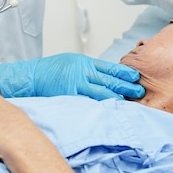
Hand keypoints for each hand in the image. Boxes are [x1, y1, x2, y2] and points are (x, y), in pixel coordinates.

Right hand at [0, 53, 144, 99]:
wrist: (32, 77)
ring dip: (117, 96)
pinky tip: (111, 109)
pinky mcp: (71, 95)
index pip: (109, 67)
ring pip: (102, 91)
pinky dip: (101, 105)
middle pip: (110, 79)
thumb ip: (88, 70)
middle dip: (126, 85)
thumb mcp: (72, 63)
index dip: (124, 72)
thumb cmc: (50, 71)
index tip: (135, 76)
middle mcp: (83, 72)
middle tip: (140, 90)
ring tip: (129, 101)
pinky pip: (89, 101)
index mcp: (85, 63)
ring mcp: (77, 84)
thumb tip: (105, 78)